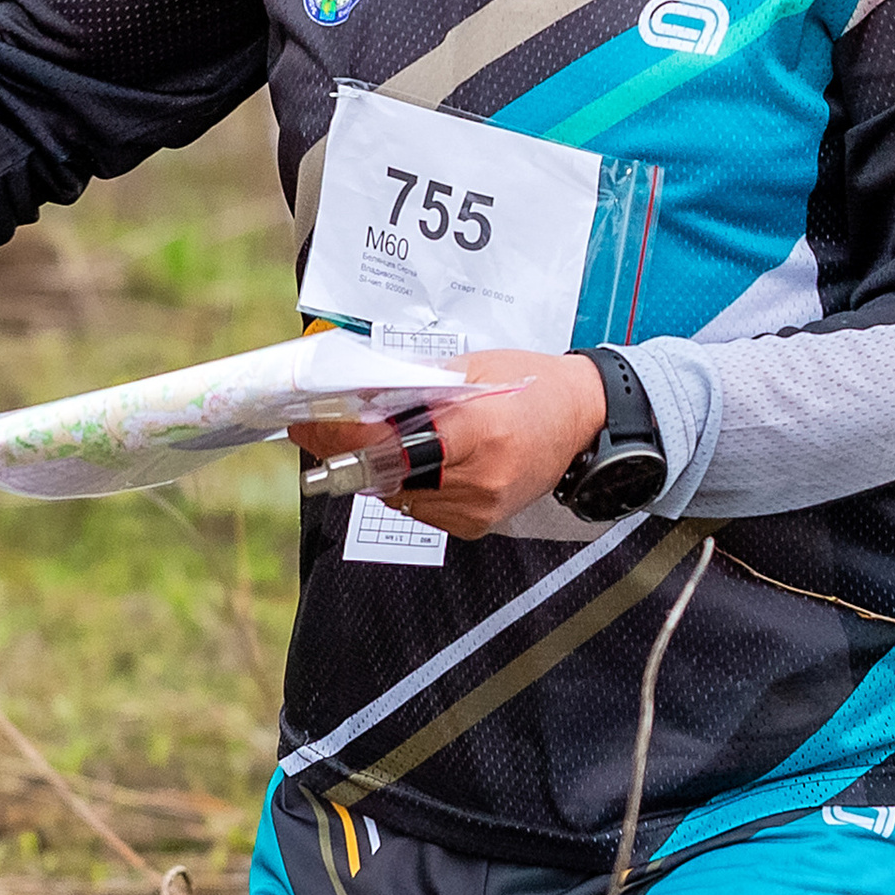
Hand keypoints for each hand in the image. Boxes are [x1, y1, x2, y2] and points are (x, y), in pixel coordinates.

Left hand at [290, 348, 607, 540]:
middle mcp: (477, 479)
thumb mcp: (472, 369)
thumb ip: (416, 383)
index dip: (343, 435)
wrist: (584, 419)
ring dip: (376, 469)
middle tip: (318, 428)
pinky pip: (421, 508)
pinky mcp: (478, 525)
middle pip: (386, 474)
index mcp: (477, 432)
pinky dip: (406, 485)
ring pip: (398, 495)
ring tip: (369, 437)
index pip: (391, 444)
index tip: (310, 423)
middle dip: (349, 451)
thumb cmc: (532, 386)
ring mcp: (478, 508)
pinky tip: (413, 461)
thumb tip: (358, 392)